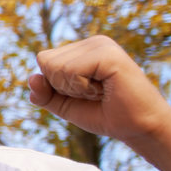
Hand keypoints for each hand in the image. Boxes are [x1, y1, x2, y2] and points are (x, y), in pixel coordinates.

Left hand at [27, 36, 170, 146]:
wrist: (138, 128)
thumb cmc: (105, 115)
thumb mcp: (65, 105)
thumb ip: (44, 93)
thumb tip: (31, 78)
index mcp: (83, 49)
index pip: (43, 61)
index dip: (56, 86)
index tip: (85, 93)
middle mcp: (92, 42)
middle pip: (46, 62)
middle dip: (64, 87)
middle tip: (95, 94)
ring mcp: (101, 45)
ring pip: (55, 67)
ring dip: (75, 89)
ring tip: (101, 91)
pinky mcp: (108, 54)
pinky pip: (70, 71)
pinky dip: (82, 89)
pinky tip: (105, 89)